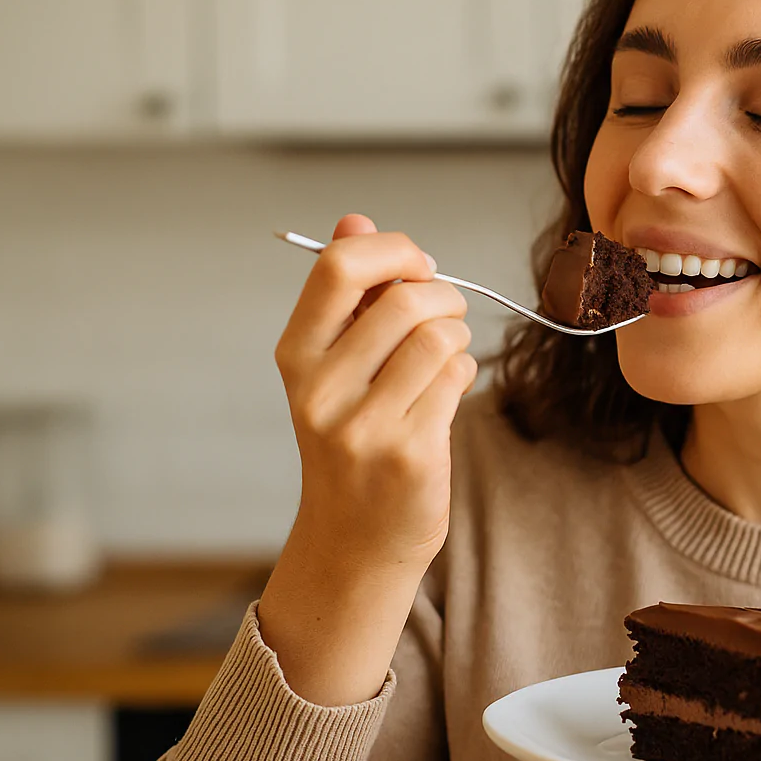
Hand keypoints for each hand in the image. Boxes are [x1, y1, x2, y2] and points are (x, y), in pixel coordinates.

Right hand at [275, 213, 474, 569]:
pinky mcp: (409, 454)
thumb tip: (355, 220)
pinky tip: (448, 390)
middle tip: (447, 312)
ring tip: (448, 353)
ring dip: (458, 334)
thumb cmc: (352, 438)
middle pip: (404, 299)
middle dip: (442, 294)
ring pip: (439, 336)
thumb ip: (347, 295)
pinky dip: (464, 371)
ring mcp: (364, 426)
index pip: (339, 268)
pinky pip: (457, 376)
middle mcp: (321, 391)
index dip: (393, 251)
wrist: (355, 540)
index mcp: (296, 357)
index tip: (417, 266)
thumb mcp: (333, 366)